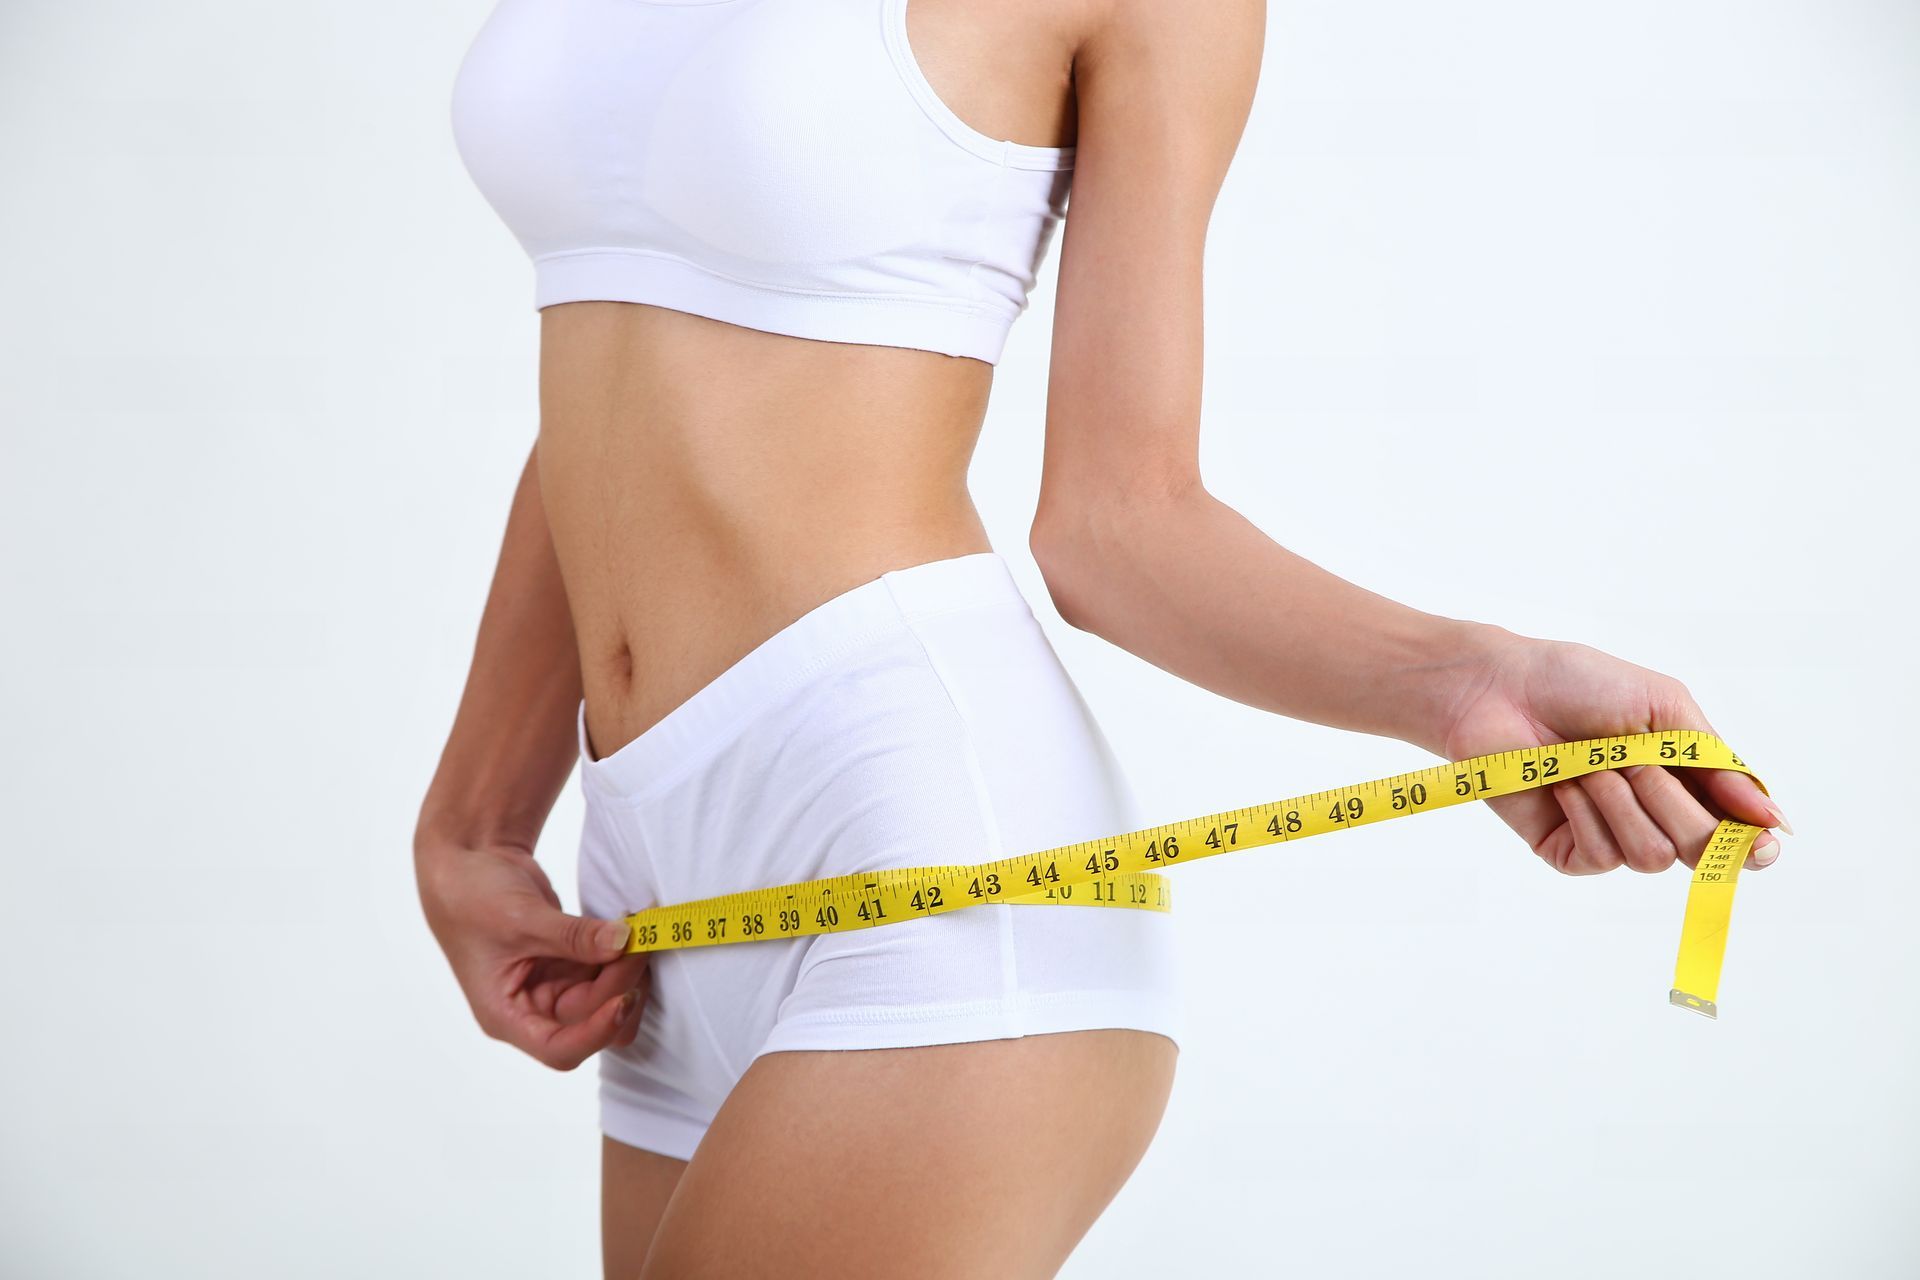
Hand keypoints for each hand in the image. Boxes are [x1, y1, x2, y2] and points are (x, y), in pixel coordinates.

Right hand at [415, 836, 649, 1069]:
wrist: (468, 861)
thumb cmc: (472, 898)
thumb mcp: (522, 919)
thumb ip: (574, 936)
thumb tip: (624, 942)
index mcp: (507, 1015)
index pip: (560, 1049)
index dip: (597, 1032)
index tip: (625, 997)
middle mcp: (533, 1009)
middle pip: (593, 1018)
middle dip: (622, 985)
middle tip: (642, 940)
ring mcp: (553, 985)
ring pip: (607, 996)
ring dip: (628, 967)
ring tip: (643, 926)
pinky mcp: (569, 962)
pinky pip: (606, 969)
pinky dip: (622, 950)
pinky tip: (636, 923)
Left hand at [1433, 631, 1789, 874]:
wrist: (1500, 688)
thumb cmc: (1578, 684)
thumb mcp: (1663, 707)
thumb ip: (1718, 764)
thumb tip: (1773, 817)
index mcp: (1685, 779)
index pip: (1735, 833)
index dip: (1750, 843)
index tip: (1760, 840)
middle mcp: (1653, 813)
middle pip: (1700, 849)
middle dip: (1674, 802)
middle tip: (1636, 762)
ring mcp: (1610, 834)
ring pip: (1652, 857)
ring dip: (1624, 803)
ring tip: (1591, 765)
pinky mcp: (1567, 850)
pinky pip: (1601, 856)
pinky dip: (1586, 814)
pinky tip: (1564, 785)